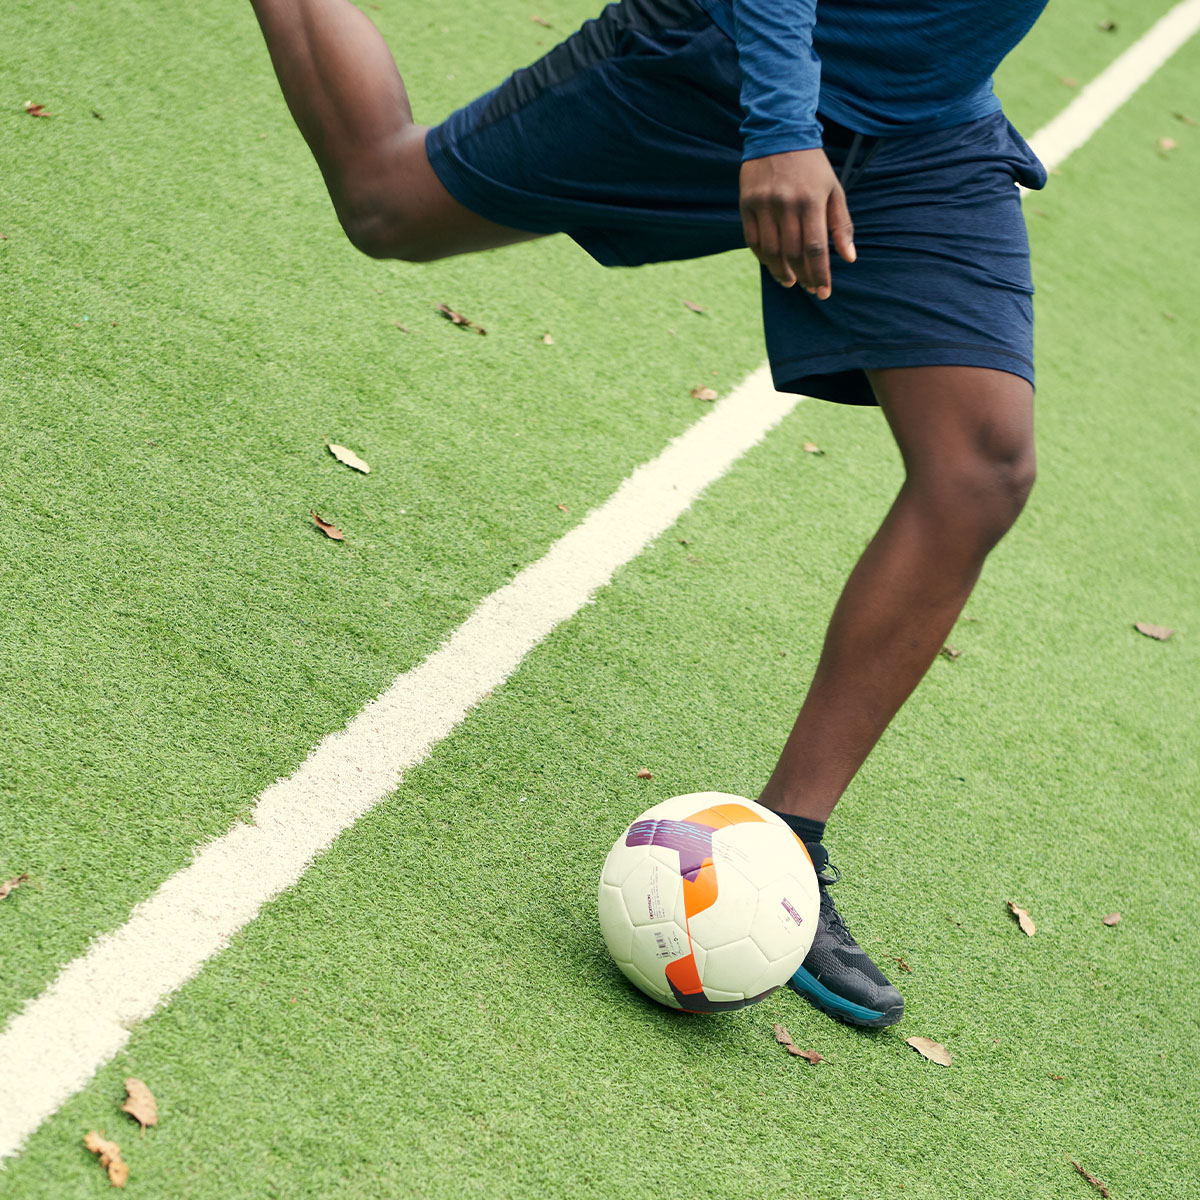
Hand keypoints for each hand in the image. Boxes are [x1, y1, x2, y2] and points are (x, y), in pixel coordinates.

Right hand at [739, 149, 855, 297]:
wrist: (779, 133)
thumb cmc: (812, 166)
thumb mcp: (833, 189)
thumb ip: (841, 224)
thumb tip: (849, 258)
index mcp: (811, 200)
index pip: (816, 248)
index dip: (820, 274)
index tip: (823, 292)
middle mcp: (786, 204)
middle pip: (793, 253)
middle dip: (802, 276)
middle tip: (807, 287)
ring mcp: (764, 204)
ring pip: (771, 251)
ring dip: (781, 271)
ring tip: (789, 281)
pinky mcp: (746, 203)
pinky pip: (753, 240)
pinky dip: (762, 257)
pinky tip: (772, 264)